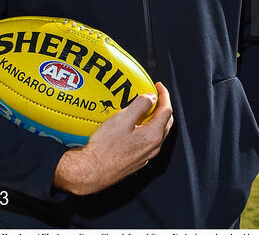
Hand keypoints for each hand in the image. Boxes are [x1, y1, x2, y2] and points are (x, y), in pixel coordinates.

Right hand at [54, 82, 172, 195]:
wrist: (91, 171)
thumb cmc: (105, 147)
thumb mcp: (122, 119)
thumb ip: (140, 105)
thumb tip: (151, 97)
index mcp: (153, 135)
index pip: (167, 111)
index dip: (164, 95)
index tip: (158, 86)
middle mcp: (153, 148)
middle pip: (166, 122)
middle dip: (162, 107)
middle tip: (154, 96)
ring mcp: (146, 156)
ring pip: (158, 134)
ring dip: (155, 119)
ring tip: (145, 109)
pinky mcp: (137, 162)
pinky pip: (149, 142)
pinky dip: (148, 130)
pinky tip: (136, 127)